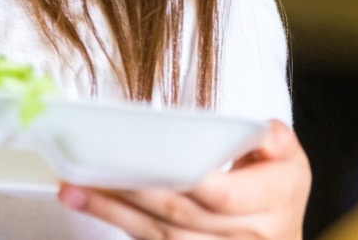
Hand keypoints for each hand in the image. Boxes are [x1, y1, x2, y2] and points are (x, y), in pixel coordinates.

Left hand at [58, 119, 309, 239]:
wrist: (280, 231)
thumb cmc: (274, 181)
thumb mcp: (284, 153)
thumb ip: (270, 137)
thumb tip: (256, 128)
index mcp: (273, 202)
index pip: (219, 192)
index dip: (180, 177)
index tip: (140, 155)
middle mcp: (250, 237)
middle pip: (180, 214)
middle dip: (131, 191)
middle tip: (86, 167)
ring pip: (163, 237)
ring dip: (114, 212)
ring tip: (73, 189)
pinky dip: (122, 225)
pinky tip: (92, 206)